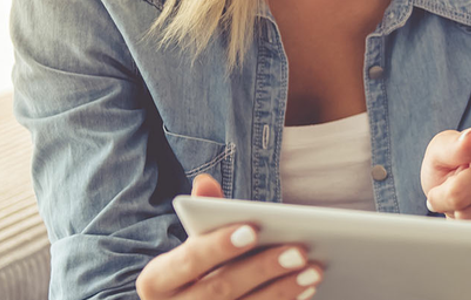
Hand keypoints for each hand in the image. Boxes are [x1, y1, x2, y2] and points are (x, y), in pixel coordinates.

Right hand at [136, 175, 323, 299]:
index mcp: (157, 281)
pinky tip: (306, 289)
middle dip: (263, 268)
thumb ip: (205, 213)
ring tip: (313, 270)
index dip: (219, 246)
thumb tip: (205, 181)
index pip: (188, 261)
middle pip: (221, 288)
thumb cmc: (197, 269)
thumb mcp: (194, 244)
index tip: (253, 230)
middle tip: (300, 251)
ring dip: (282, 290)